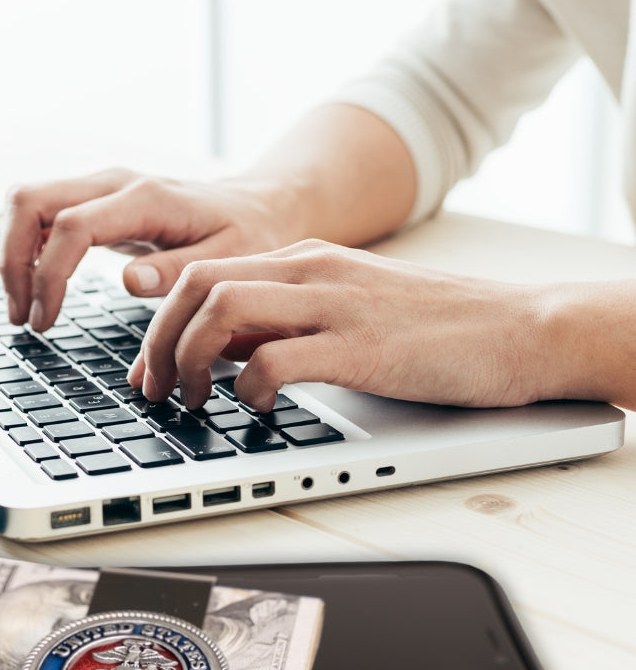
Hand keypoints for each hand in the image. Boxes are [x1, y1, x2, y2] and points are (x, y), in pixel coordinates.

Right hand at [0, 167, 298, 330]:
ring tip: (25, 311)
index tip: (46, 322)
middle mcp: (113, 184)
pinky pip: (39, 215)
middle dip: (12, 262)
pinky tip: (37, 291)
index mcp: (145, 199)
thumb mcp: (228, 260)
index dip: (48, 276)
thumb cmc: (246, 237)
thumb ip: (177, 271)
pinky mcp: (93, 202)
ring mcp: (99, 189)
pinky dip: (25, 251)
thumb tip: (129, 283)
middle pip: (28, 201)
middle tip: (23, 318)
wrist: (256, 207)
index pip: (70, 226)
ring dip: (12, 256)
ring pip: (24, 203)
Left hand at [127, 241, 551, 409]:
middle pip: (195, 285)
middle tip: (154, 391)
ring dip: (189, 359)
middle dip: (158, 342)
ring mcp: (335, 305)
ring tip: (193, 400)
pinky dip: (246, 387)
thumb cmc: (432, 330)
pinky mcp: (361, 347)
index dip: (159, 325)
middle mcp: (311, 272)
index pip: (202, 274)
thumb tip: (222, 350)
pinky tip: (255, 407)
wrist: (519, 329)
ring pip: (221, 309)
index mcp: (304, 261)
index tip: (149, 370)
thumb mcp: (343, 310)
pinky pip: (274, 359)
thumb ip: (283, 320)